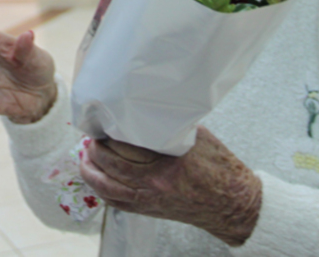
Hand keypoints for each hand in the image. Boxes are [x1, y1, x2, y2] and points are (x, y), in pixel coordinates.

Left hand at [79, 127, 261, 246]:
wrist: (233, 204)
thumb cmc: (220, 169)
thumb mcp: (198, 137)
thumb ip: (170, 126)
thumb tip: (148, 107)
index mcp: (169, 162)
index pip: (127, 146)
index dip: (110, 133)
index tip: (102, 120)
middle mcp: (156, 183)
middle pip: (111, 165)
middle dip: (94, 149)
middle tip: (90, 135)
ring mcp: (150, 200)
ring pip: (108, 187)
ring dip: (91, 170)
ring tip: (84, 155)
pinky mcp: (149, 210)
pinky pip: (116, 203)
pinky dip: (101, 189)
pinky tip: (95, 178)